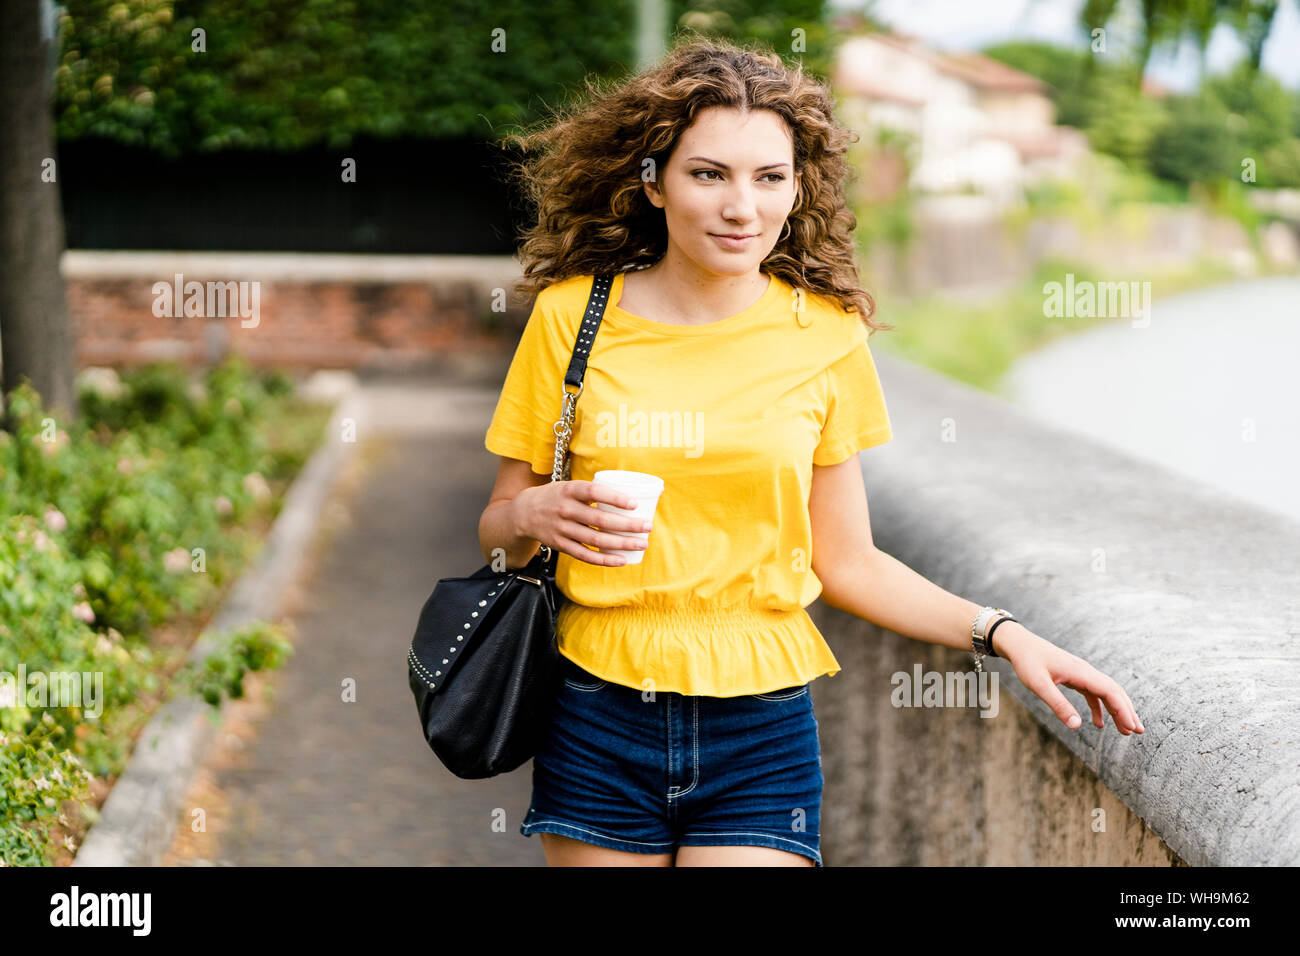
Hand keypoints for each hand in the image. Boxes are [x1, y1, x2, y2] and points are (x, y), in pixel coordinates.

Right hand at [511, 480, 651, 566]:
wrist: (523, 513)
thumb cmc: (556, 497)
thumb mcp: (569, 486)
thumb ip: (592, 491)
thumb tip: (628, 496)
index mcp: (569, 491)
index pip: (594, 492)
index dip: (615, 498)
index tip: (635, 504)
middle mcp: (565, 510)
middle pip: (601, 520)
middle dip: (628, 525)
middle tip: (647, 527)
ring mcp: (562, 529)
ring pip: (596, 540)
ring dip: (622, 543)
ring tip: (641, 543)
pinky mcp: (561, 545)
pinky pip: (585, 555)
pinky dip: (605, 560)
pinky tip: (622, 560)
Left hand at [995, 623, 1144, 734]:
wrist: (1019, 644)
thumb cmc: (1027, 662)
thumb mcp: (1039, 685)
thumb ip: (1058, 705)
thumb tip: (1077, 727)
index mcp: (1081, 672)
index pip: (1110, 691)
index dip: (1123, 709)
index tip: (1132, 727)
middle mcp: (1085, 671)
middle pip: (1114, 691)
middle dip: (1127, 711)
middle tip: (1138, 732)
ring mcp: (1081, 674)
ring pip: (1106, 693)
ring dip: (1117, 710)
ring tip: (1125, 730)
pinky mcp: (1074, 677)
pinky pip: (1092, 694)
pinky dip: (1099, 708)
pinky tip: (1098, 724)